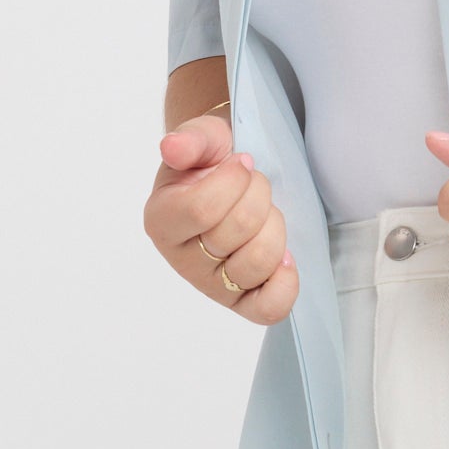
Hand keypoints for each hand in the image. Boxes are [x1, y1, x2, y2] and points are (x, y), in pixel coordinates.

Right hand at [145, 109, 297, 325]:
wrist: (236, 180)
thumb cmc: (215, 161)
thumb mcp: (205, 139)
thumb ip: (192, 139)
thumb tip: (173, 147)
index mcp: (162, 220)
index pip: (202, 209)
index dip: (234, 180)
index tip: (241, 162)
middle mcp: (182, 259)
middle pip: (237, 231)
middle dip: (258, 195)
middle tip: (254, 184)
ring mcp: (212, 285)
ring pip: (257, 263)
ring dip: (275, 227)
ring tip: (266, 213)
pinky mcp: (243, 301)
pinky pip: (268, 308)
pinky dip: (284, 282)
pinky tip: (286, 256)